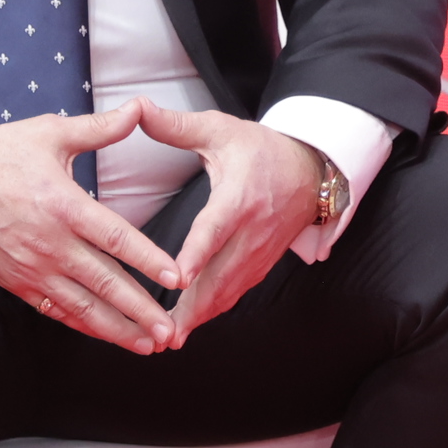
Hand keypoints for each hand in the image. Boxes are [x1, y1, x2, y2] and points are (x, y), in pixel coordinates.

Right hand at [0, 107, 178, 351]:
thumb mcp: (49, 133)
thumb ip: (99, 128)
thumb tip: (140, 109)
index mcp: (64, 206)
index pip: (116, 239)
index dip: (148, 260)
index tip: (176, 278)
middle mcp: (50, 244)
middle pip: (104, 283)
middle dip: (140, 311)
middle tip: (171, 331)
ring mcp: (32, 268)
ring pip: (81, 306)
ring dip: (116, 329)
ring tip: (148, 345)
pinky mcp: (17, 283)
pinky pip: (55, 311)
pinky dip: (83, 325)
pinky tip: (106, 335)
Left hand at [135, 105, 327, 347]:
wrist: (312, 167)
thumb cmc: (261, 149)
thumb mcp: (221, 129)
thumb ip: (176, 125)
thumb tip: (136, 108)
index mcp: (239, 197)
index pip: (215, 230)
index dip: (197, 255)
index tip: (178, 278)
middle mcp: (253, 230)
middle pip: (222, 275)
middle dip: (193, 306)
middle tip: (164, 333)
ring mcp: (261, 251)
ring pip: (230, 290)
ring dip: (201, 315)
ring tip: (170, 338)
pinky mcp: (264, 262)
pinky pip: (238, 291)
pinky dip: (215, 309)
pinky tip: (191, 324)